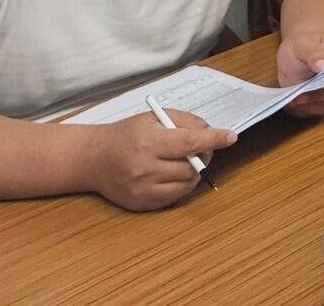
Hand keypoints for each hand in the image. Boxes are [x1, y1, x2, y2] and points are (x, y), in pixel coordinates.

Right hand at [89, 110, 235, 210]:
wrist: (93, 158)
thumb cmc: (126, 134)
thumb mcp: (153, 118)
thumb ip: (184, 122)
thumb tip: (210, 133)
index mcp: (148, 143)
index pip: (189, 142)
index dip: (213, 140)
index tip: (230, 136)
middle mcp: (145, 169)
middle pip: (191, 166)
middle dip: (203, 156)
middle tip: (201, 148)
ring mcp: (143, 190)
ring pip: (186, 184)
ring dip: (194, 171)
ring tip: (185, 160)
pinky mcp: (142, 204)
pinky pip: (175, 197)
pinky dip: (181, 185)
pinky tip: (173, 173)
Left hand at [277, 32, 323, 117]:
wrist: (293, 55)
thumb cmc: (302, 46)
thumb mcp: (303, 43)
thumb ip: (314, 53)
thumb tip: (323, 65)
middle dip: (322, 91)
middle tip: (305, 90)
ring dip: (313, 102)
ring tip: (297, 97)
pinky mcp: (320, 102)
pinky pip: (317, 110)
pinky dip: (305, 109)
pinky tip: (294, 101)